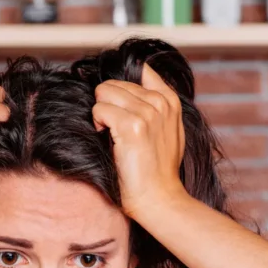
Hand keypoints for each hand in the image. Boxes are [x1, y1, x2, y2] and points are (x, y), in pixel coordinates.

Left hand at [92, 63, 185, 217]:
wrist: (158, 197)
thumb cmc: (157, 169)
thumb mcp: (168, 130)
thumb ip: (156, 104)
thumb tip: (133, 81)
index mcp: (170, 100)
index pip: (141, 70)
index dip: (121, 87)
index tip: (118, 104)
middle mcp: (160, 103)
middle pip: (115, 84)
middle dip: (108, 104)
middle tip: (114, 129)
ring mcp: (147, 113)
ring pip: (104, 93)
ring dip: (101, 114)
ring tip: (111, 134)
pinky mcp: (132, 126)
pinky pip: (99, 109)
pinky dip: (97, 124)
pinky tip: (107, 140)